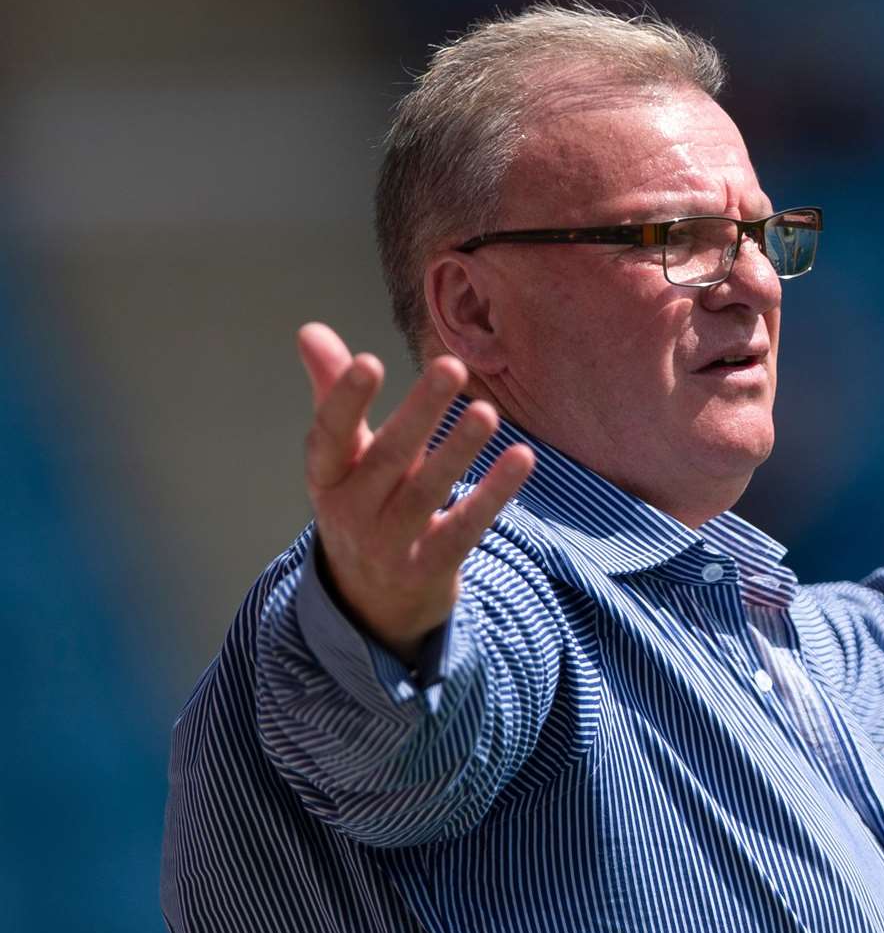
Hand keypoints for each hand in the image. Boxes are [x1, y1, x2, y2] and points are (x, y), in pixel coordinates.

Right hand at [296, 322, 534, 664]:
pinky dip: (494, 493)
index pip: (330, 436)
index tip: (368, 361)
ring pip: (428, 492)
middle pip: (389, 458)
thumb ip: (333, 393)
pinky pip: (465, 527)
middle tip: (450, 366)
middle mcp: (352, 511)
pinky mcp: (429, 567)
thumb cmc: (362, 502)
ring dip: (458, 450)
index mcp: (327, 477)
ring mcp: (389, 544)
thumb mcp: (342, 457)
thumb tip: (311, 330)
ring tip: (487, 411)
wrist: (371, 602)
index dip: (345, 401)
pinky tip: (522, 457)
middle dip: (419, 412)